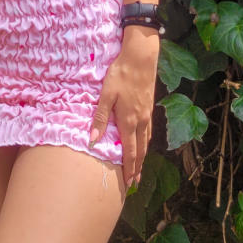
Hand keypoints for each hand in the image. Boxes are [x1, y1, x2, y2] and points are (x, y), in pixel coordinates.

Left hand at [89, 26, 159, 188]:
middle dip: (137, 168)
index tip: (127, 183)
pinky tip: (144, 143)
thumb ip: (100, 118)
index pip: (129, 152)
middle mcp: (141, 121)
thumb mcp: (106, 95)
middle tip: (134, 183)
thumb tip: (92, 141)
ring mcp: (147, 114)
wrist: (141, 58)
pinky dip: (146, 143)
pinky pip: (149, 132)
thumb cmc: (120, 74)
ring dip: (142, 157)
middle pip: (140, 151)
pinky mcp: (149, 107)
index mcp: (129, 121)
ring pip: (145, 142)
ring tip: (139, 169)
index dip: (128, 169)